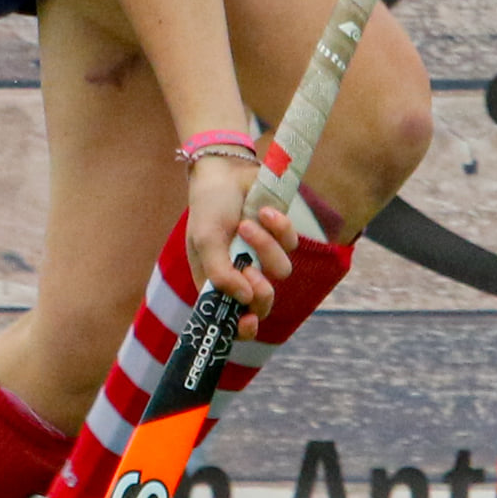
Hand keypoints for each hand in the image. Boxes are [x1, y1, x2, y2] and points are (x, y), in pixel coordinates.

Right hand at [184, 158, 295, 339]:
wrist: (226, 170)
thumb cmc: (208, 207)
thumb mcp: (205, 241)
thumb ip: (221, 274)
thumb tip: (245, 299)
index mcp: (218, 281)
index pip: (232, 318)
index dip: (243, 327)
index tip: (249, 322)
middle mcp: (242, 273)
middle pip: (263, 302)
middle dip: (262, 290)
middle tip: (253, 273)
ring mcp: (263, 255)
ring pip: (280, 270)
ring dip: (263, 246)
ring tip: (246, 225)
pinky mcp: (280, 236)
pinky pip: (291, 243)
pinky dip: (277, 226)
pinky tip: (263, 211)